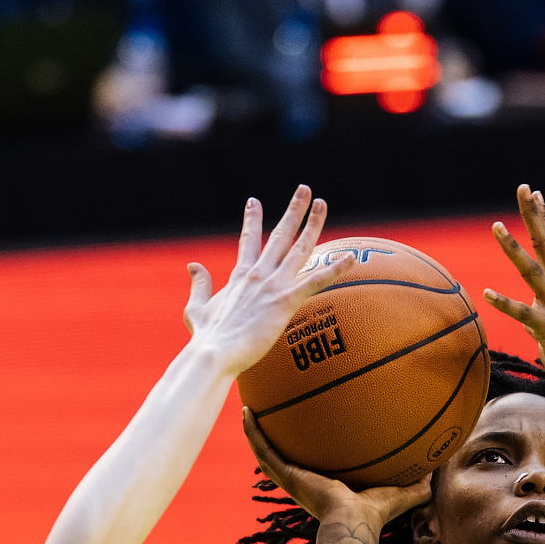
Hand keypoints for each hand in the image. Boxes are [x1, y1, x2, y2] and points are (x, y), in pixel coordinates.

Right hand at [185, 186, 351, 375]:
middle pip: (280, 235)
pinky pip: (316, 282)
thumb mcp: (196, 308)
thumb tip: (193, 265)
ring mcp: (273, 285)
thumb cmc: (206, 338)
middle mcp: (258, 274)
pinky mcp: (285, 301)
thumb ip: (199, 285)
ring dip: (313, 225)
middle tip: (305, 190)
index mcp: (240, 276)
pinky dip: (335, 270)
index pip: (248, 240)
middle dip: (294, 211)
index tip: (254, 201)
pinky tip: (351, 258)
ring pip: (299, 249)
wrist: (213, 353)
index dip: (253, 219)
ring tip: (322, 204)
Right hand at [244, 408, 428, 530]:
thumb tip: (434, 474)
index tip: (302, 430)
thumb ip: (415, 485)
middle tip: (268, 411)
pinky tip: (246, 412)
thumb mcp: (398, 493)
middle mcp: (303, 479)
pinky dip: (253, 432)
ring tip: (247, 407)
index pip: (311, 463)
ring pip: (266, 451)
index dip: (304, 448)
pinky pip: (264, 450)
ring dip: (255, 430)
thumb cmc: (373, 515)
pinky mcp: (286, 474)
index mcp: (323, 483)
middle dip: (274, 435)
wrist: (353, 524)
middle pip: (283, 454)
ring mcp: (291, 477)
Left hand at [484, 184, 544, 405]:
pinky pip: (523, 314)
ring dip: (513, 248)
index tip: (534, 194)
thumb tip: (526, 318)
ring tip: (496, 226)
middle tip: (524, 188)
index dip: (542, 219)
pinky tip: (487, 293)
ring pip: (532, 271)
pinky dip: (504, 303)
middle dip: (534, 216)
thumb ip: (539, 317)